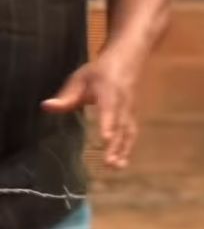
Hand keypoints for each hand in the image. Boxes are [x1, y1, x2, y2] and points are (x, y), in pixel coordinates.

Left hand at [42, 50, 138, 168]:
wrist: (128, 61)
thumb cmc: (101, 71)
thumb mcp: (81, 78)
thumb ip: (66, 96)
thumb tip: (46, 107)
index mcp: (110, 92)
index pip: (110, 110)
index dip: (109, 124)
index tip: (106, 139)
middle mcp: (123, 104)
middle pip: (122, 126)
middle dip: (117, 145)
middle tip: (109, 163)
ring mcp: (130, 111)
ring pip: (129, 132)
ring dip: (124, 150)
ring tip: (117, 167)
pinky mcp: (132, 117)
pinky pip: (131, 134)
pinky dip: (127, 149)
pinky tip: (121, 163)